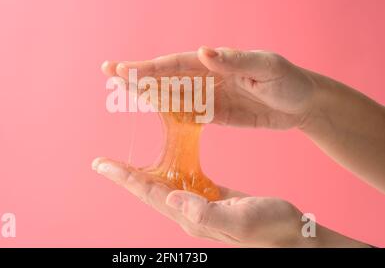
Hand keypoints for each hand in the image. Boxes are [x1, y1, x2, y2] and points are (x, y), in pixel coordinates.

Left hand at [92, 157, 317, 246]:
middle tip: (102, 162)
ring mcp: (199, 203)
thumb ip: (205, 212)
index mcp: (191, 216)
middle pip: (148, 189)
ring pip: (163, 184)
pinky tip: (167, 158)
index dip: (124, 178)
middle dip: (124, 175)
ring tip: (124, 161)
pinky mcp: (211, 196)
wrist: (292, 234)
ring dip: (142, 171)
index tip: (101, 165)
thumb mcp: (240, 220)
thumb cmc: (271, 228)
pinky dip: (170, 167)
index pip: (149, 193)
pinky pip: (184, 180)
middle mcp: (189, 211)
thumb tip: (172, 197)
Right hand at [102, 47, 315, 128]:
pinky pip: (185, 115)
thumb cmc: (288, 81)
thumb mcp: (265, 67)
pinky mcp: (214, 115)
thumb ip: (234, 60)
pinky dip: (167, 114)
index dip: (150, 68)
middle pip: (166, 77)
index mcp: (215, 62)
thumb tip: (202, 51)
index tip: (126, 70)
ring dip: (146, 93)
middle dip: (138, 75)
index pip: (176, 64)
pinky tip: (150, 113)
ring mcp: (208, 97)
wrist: (302, 104)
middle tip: (109, 71)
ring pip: (171, 96)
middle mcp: (206, 78)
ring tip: (121, 90)